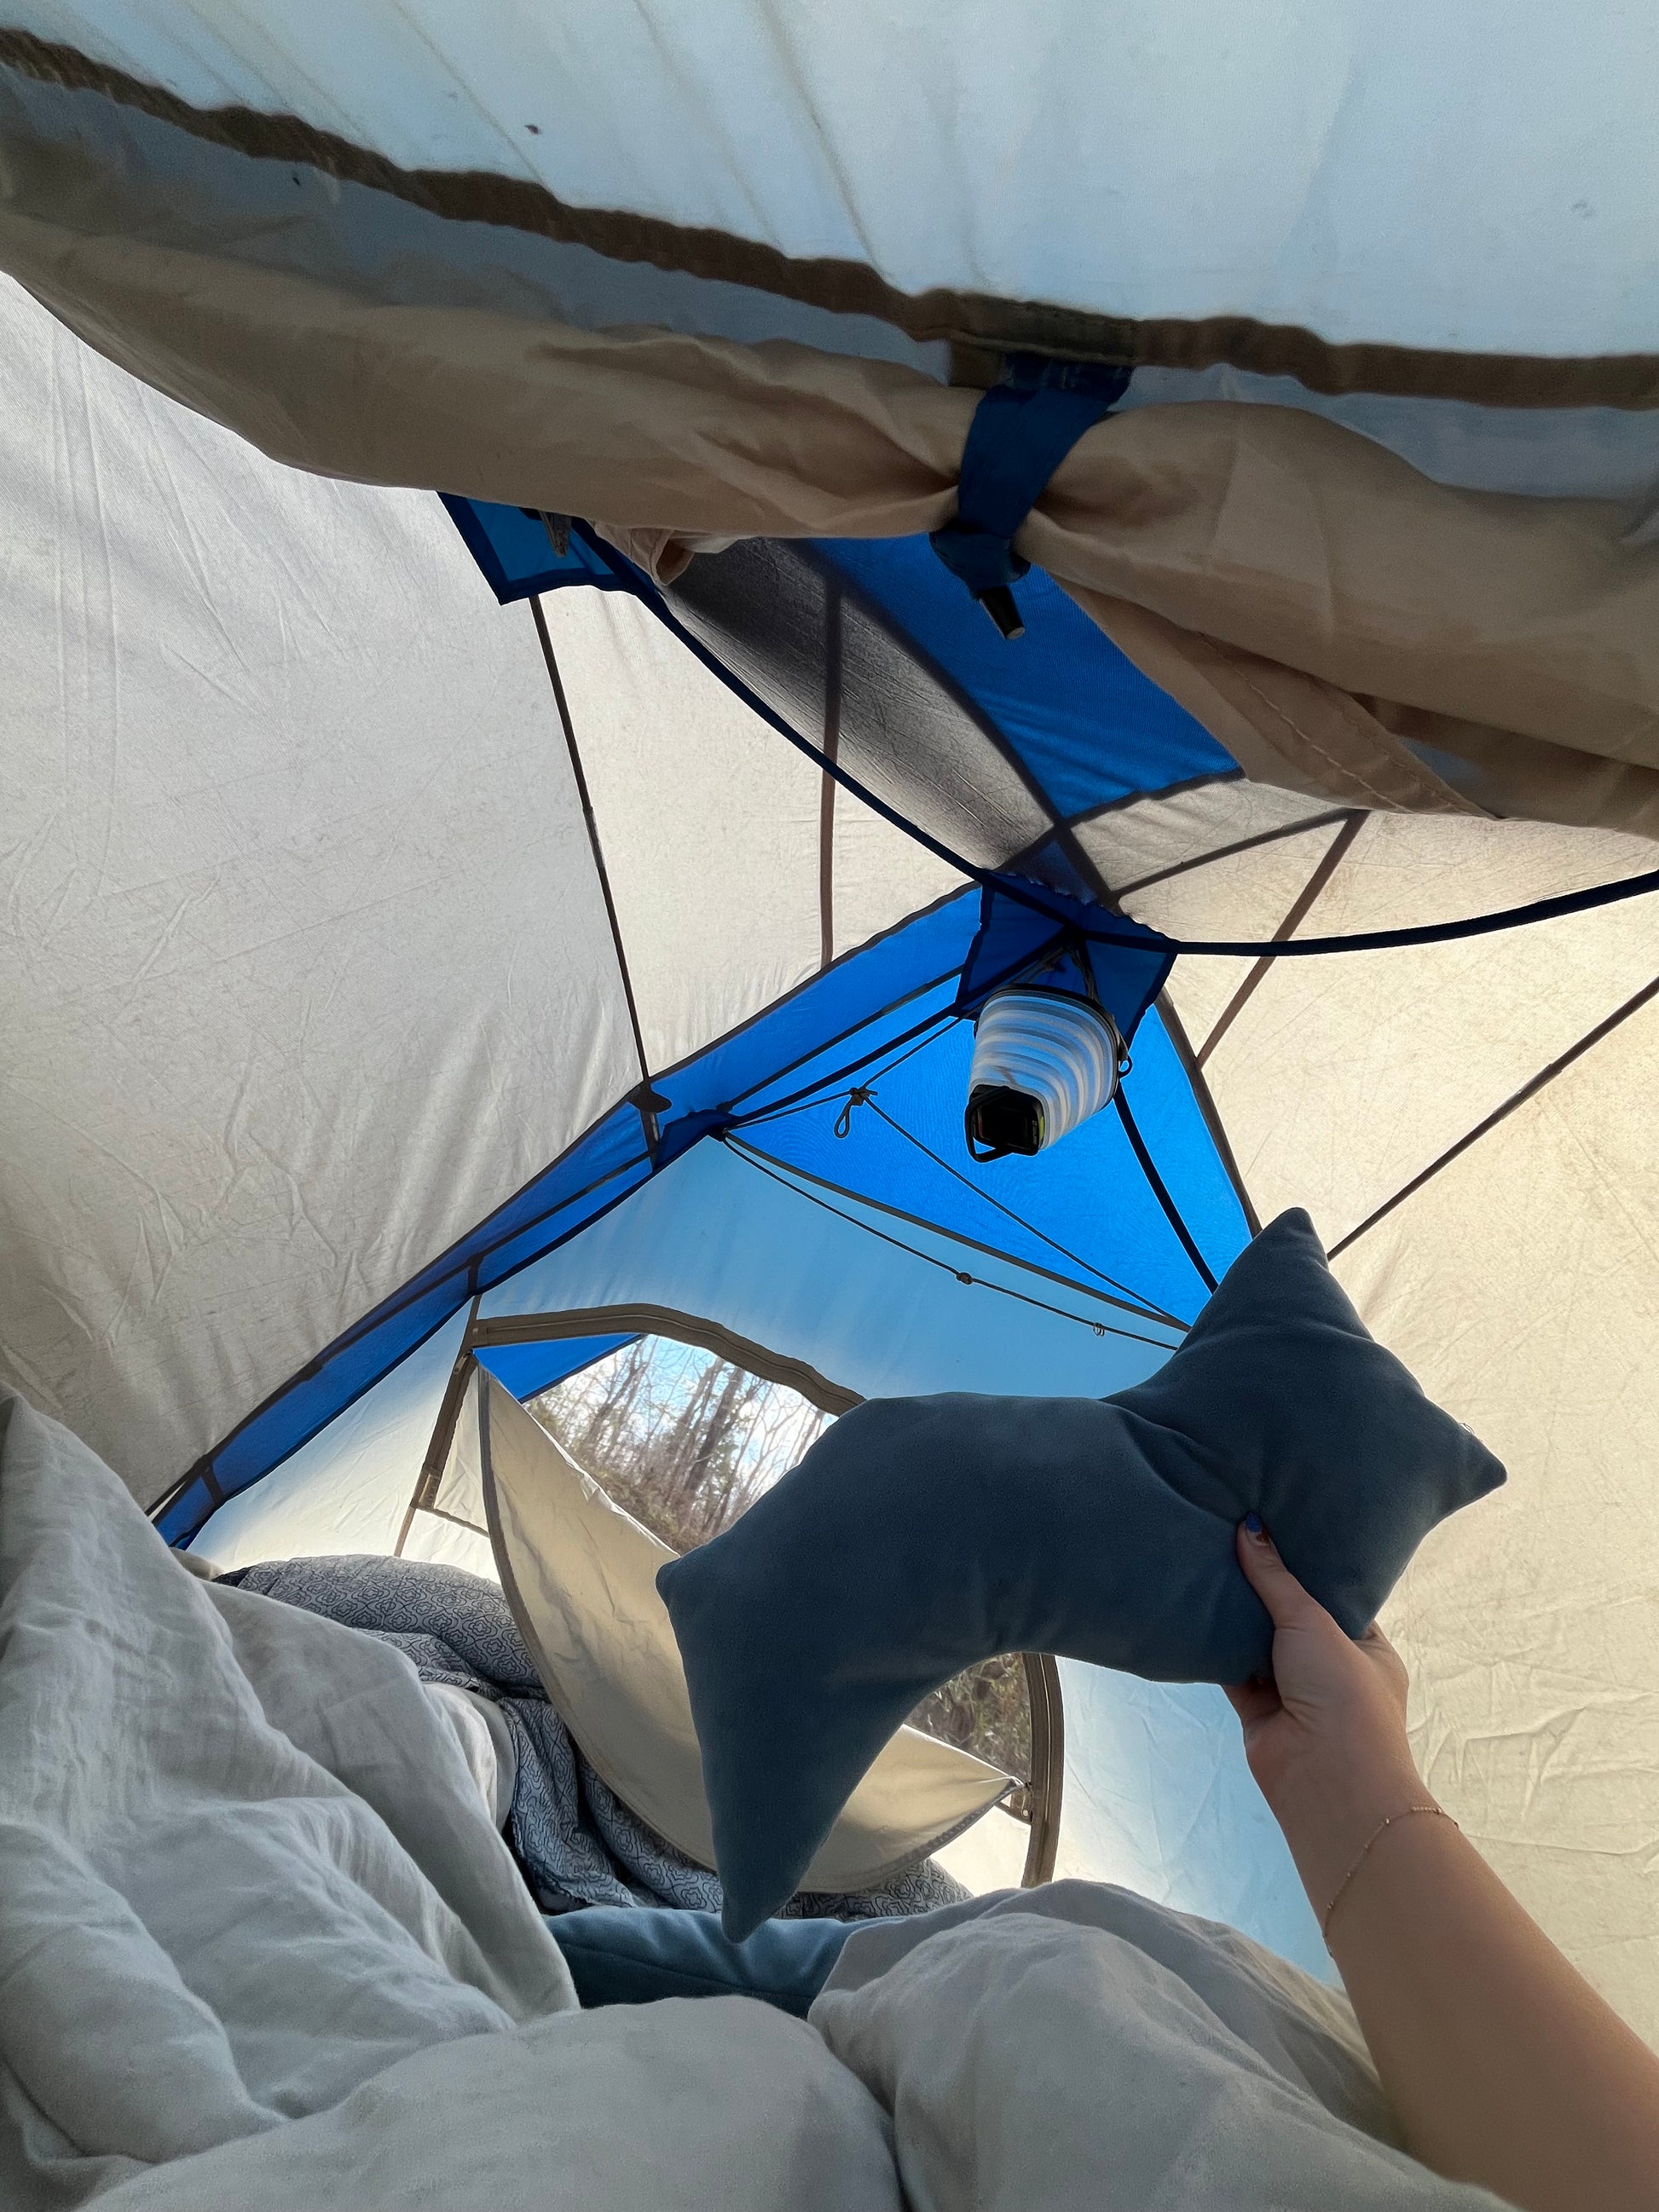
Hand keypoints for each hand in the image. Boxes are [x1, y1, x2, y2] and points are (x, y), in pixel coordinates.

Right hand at [1226, 1516, 1432, 1924]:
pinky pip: (1232, 1669)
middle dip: (1266, 1588)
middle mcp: (1331, 1670)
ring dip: (1237, 1615)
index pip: (1336, 1598)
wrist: (1326, 1782)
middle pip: (1292, 1619)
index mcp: (1367, 1649)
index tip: (1278, 1528)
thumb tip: (1250, 1526)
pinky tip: (1190, 1607)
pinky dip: (1214, 1645)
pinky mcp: (1258, 1712)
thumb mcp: (1314, 1624)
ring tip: (1206, 1559)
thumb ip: (1277, 1578)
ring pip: (1259, 1643)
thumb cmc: (1343, 1695)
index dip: (1307, 1567)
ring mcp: (1294, 1693)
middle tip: (1232, 1536)